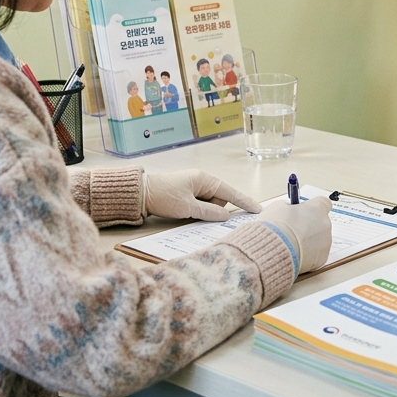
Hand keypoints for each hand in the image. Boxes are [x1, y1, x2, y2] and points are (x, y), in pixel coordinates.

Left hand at [142, 169, 261, 221]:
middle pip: (220, 201)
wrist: (140, 194)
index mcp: (204, 179)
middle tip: (196, 214)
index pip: (230, 192)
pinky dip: (198, 212)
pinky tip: (186, 214)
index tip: (257, 210)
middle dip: (214, 211)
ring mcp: (194, 188)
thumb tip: (226, 217)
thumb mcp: (188, 207)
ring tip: (185, 213)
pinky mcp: (187, 195)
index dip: (244, 202)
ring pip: (210, 206)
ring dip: (203, 213)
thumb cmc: (163, 196)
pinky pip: (200, 206)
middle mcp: (202, 182)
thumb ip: (209, 212)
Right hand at [258, 197, 332, 272]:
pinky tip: (294, 254)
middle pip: (320, 222)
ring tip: (291, 244)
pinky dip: (307, 255)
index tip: (305, 211)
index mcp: (317, 208)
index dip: (313, 207)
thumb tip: (289, 210)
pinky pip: (316, 255)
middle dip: (309, 226)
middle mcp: (325, 224)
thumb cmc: (276, 228)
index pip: (324, 203)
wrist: (273, 251)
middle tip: (293, 230)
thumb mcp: (278, 207)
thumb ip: (289, 207)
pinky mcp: (321, 259)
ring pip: (319, 240)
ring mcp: (325, 242)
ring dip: (308, 241)